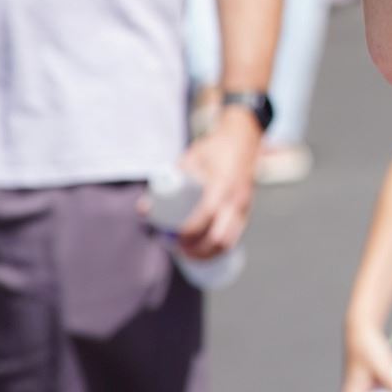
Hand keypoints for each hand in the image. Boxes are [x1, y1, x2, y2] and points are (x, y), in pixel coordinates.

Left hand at [170, 107, 259, 259]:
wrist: (245, 137)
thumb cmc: (214, 147)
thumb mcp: (191, 157)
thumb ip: (168, 179)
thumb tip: (144, 208)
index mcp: (222, 185)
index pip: (206, 216)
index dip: (189, 232)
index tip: (174, 237)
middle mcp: (236, 199)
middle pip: (219, 237)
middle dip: (197, 250)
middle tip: (179, 249)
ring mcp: (245, 205)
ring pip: (229, 241)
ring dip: (209, 253)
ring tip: (190, 254)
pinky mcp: (247, 209)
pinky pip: (236, 236)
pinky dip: (220, 248)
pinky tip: (207, 251)